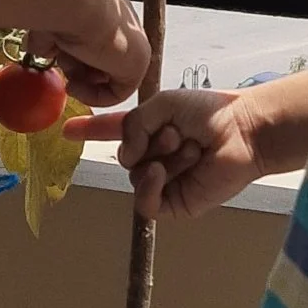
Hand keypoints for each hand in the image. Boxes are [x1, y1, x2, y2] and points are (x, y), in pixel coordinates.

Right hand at [26, 0, 149, 108]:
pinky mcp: (138, 65)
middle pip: (100, 59)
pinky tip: (75, 87)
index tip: (56, 57)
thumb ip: (50, 37)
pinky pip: (116, 93)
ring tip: (67, 74)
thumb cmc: (57, 4)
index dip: (73, 53)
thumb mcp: (49, 23)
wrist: (72, 0)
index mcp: (107, 8)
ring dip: (82, 81)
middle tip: (63, 71)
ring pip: (107, 75)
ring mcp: (134, 44)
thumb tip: (41, 49)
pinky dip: (93, 96)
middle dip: (78, 69)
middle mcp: (123, 23)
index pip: (95, 39)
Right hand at [67, 88, 264, 217]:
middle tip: (176, 132)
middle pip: (125, 156)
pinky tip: (163, 171)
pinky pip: (146, 203)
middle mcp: (154, 156)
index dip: (90, 131)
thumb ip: (132, 124)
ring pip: (137, 176)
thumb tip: (125, 156)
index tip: (65, 131)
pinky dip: (151, 185)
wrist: (242, 131)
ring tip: (191, 148)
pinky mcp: (175, 204)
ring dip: (162, 158)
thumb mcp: (162, 104)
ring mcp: (164, 182)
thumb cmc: (208, 112)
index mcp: (150, 130)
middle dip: (148, 141)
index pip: (114, 132)